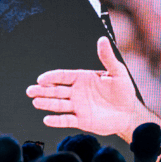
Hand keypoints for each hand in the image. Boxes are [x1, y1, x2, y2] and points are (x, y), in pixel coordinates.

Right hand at [26, 36, 144, 142]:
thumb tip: (102, 40)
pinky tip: (47, 119)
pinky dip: (57, 121)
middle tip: (31, 90)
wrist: (130, 113)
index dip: (52, 77)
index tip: (42, 79)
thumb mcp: (118, 72)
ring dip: (46, 103)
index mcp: (83, 79)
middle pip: (56, 90)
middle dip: (42, 90)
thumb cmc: (124, 91)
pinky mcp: (81, 120)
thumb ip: (107, 57)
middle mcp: (77, 92)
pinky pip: (66, 120)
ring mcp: (78, 107)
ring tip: (36, 102)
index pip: (63, 76)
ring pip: (58, 105)